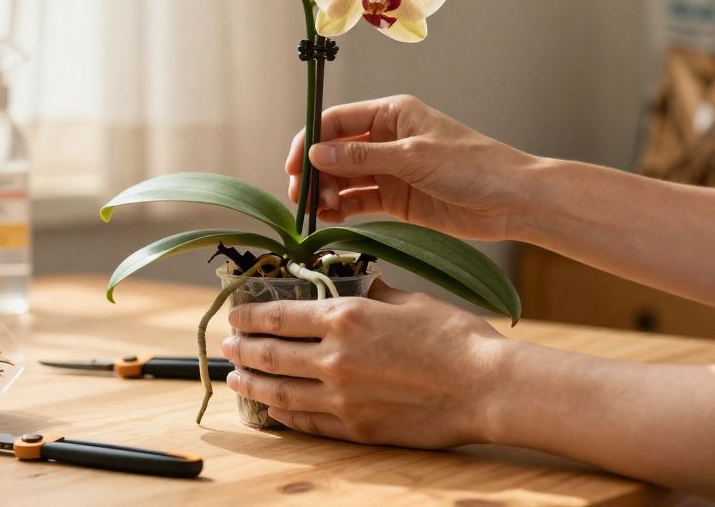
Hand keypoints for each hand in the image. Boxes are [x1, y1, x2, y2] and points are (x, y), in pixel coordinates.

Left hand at [222, 279, 504, 447]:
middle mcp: (335, 358)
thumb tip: (353, 286)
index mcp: (345, 318)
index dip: (250, 315)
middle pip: (271, 355)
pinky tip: (273, 410)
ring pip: (280, 392)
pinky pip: (307, 422)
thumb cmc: (456, 337)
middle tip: (228, 346)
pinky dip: (284, 415)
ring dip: (252, 385)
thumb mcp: (409, 300)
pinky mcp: (357, 428)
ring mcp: (343, 398)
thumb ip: (372, 294)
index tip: (235, 315)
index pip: (280, 315)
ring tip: (236, 379)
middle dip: (243, 350)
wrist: (486, 387)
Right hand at [286, 94, 539, 239]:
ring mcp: (390, 171)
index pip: (336, 122)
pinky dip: (342, 209)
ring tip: (321, 211)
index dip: (310, 140)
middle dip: (315, 172)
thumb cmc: (473, 165)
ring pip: (343, 179)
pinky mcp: (396, 199)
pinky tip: (331, 219)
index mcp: (391, 114)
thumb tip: (316, 153)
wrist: (511, 200)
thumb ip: (363, 157)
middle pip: (334, 152)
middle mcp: (386, 140)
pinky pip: (359, 201)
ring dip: (327, 193)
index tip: (294, 166)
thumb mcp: (413, 157)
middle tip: (303, 196)